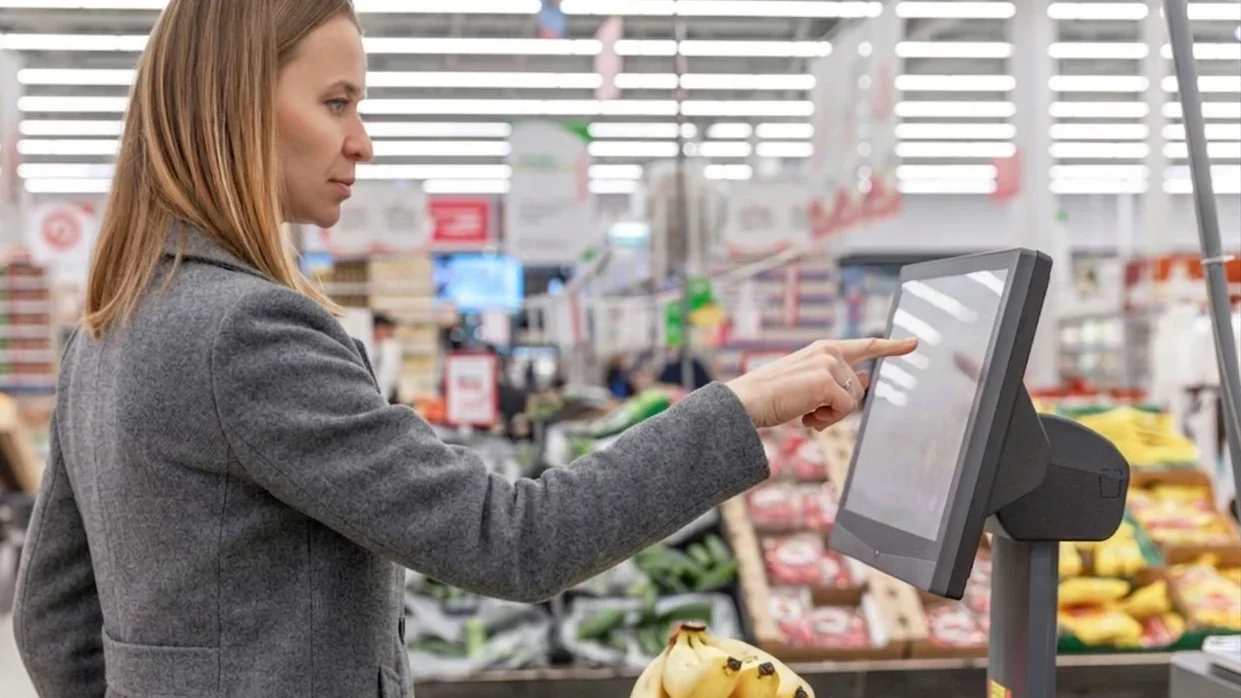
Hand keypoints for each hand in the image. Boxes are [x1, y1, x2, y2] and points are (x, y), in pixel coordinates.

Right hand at [726, 337, 917, 429]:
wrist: (748, 401)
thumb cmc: (774, 394)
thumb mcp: (810, 383)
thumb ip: (839, 379)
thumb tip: (866, 378)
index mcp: (825, 349)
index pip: (865, 346)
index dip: (892, 346)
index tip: (914, 343)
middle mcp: (830, 352)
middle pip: (859, 387)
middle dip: (839, 405)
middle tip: (811, 411)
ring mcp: (829, 365)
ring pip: (852, 400)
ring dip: (831, 414)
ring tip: (805, 412)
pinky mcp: (827, 381)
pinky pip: (844, 409)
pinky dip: (827, 419)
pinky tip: (806, 417)